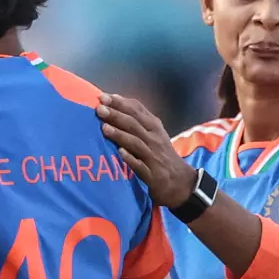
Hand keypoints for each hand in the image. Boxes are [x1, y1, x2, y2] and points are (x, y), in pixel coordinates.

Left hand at [96, 93, 198, 208]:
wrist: (180, 181)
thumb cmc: (160, 154)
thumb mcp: (153, 134)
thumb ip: (138, 120)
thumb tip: (117, 103)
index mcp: (153, 126)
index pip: (137, 111)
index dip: (121, 103)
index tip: (103, 96)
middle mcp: (154, 138)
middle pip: (134, 124)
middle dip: (116, 115)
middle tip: (99, 108)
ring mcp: (153, 156)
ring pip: (136, 142)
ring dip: (120, 134)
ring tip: (104, 128)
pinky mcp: (152, 174)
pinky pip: (139, 165)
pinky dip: (130, 158)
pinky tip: (120, 153)